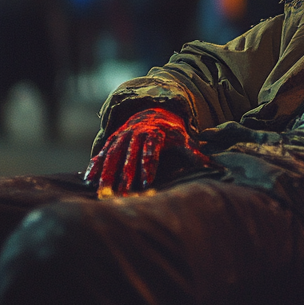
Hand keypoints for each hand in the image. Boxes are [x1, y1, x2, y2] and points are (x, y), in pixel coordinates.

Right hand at [85, 108, 210, 196]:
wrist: (153, 110)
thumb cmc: (170, 131)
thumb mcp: (184, 139)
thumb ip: (194, 154)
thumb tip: (216, 168)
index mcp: (154, 133)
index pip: (150, 151)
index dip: (148, 166)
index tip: (146, 183)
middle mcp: (136, 132)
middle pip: (129, 155)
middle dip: (125, 175)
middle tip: (122, 194)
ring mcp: (123, 135)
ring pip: (113, 154)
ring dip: (107, 173)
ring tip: (102, 191)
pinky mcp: (113, 139)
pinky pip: (102, 152)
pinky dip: (95, 164)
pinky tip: (88, 179)